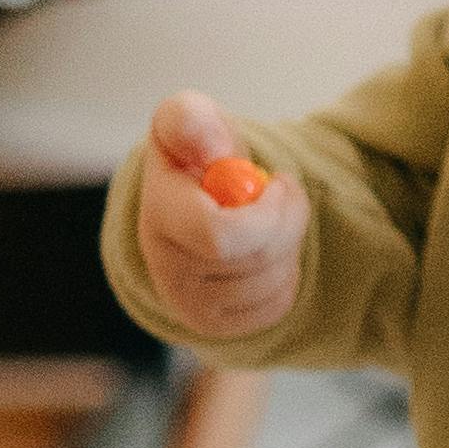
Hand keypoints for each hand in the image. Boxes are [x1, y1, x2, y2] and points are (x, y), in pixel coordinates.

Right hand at [131, 88, 306, 341]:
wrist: (191, 201)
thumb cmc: (196, 154)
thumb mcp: (189, 122)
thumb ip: (190, 120)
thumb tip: (212, 148)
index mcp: (159, 218)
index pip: (221, 237)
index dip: (268, 213)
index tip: (279, 182)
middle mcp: (166, 270)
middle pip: (257, 259)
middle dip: (289, 220)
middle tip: (287, 193)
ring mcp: (189, 306)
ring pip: (272, 283)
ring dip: (289, 245)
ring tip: (270, 221)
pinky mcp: (215, 327)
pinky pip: (276, 306)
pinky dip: (286, 276)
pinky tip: (266, 252)